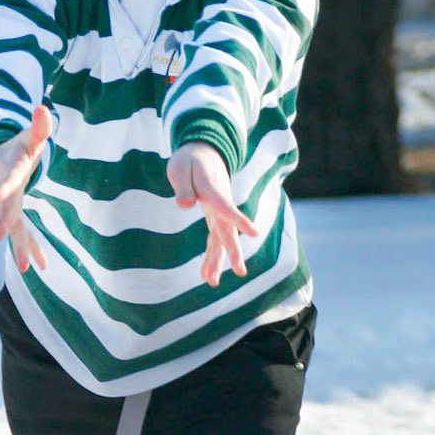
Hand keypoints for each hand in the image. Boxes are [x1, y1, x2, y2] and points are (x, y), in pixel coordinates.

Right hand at [0, 104, 53, 273]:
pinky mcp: (13, 218)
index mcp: (10, 174)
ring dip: (21, 247)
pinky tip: (39, 267)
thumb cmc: (15, 150)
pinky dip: (31, 250)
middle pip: (4, 211)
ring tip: (28, 268)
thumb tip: (44, 108)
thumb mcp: (28, 138)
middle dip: (2, 225)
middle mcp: (6, 196)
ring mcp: (8, 209)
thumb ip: (39, 126)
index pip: (7, 181)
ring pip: (14, 230)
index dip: (2, 187)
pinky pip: (22, 236)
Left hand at [167, 141, 257, 285]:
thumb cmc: (189, 160)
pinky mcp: (214, 217)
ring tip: (212, 282)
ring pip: (221, 239)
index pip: (226, 207)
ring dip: (218, 260)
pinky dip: (211, 256)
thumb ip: (183, 186)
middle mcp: (219, 204)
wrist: (203, 152)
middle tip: (240, 271)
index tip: (254, 232)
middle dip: (233, 251)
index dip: (238, 219)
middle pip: (227, 230)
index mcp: (212, 190)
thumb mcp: (179, 168)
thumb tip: (185, 205)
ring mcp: (218, 212)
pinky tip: (206, 274)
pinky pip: (214, 239)